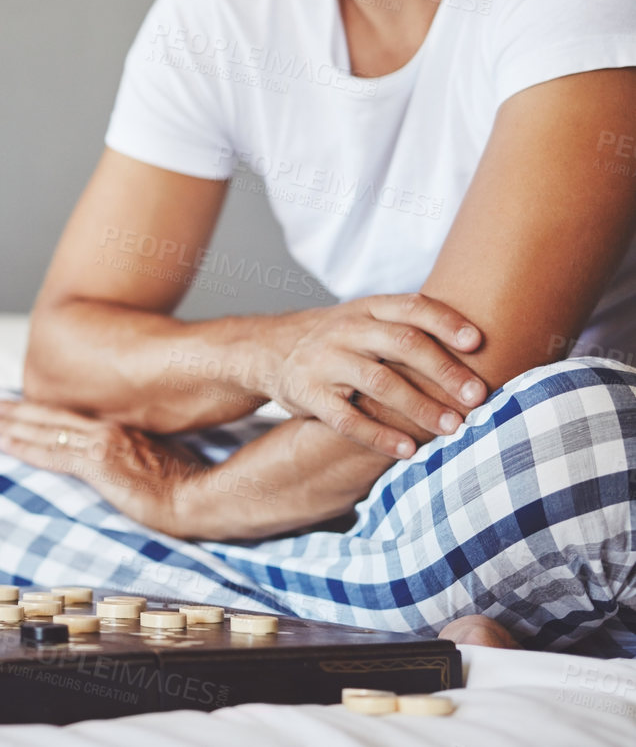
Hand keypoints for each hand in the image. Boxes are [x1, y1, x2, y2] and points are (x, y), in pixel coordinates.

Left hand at [0, 398, 205, 533]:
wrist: (203, 498)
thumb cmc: (189, 487)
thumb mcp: (159, 462)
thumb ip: (134, 457)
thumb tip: (121, 465)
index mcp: (119, 429)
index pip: (69, 416)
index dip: (39, 410)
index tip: (15, 405)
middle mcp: (107, 429)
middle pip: (49, 415)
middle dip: (14, 410)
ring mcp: (102, 444)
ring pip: (44, 429)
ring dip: (10, 424)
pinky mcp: (99, 463)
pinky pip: (53, 453)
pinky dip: (26, 447)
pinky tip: (5, 444)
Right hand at [263, 294, 485, 458]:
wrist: (271, 350)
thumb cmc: (342, 340)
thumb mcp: (368, 320)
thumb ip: (411, 329)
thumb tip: (486, 349)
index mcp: (367, 309)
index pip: (411, 307)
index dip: (446, 322)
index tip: (478, 343)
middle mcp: (345, 329)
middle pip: (400, 343)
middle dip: (443, 370)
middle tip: (477, 396)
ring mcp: (323, 361)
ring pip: (377, 382)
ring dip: (419, 407)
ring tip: (453, 428)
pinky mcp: (307, 393)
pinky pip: (346, 418)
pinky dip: (380, 436)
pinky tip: (408, 451)